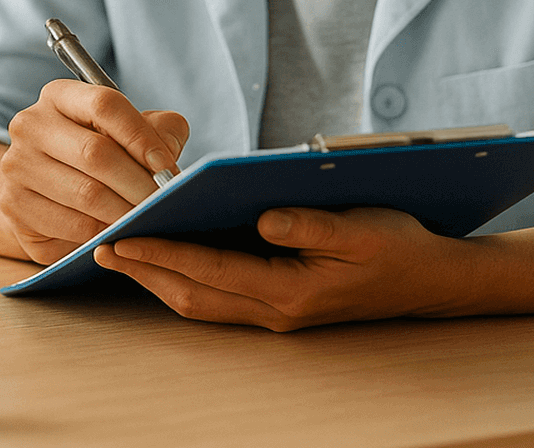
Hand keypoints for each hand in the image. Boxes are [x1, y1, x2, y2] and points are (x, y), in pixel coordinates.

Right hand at [0, 79, 187, 263]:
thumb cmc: (97, 155)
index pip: (104, 105)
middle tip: (164, 202)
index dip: (141, 136)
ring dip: (125, 212)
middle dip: (138, 182)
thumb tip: (167, 160)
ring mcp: (17, 166)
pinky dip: (104, 233)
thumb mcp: (128, 133)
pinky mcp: (15, 206)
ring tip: (148, 219)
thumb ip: (157, 132)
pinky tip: (120, 233)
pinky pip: (72, 225)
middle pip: (95, 152)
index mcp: (59, 96)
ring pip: (86, 194)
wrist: (42, 189)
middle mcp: (30, 125)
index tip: (167, 167)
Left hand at [91, 206, 476, 328]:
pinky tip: (166, 258)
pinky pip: (218, 298)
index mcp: (292, 291)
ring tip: (120, 253)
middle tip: (101, 249)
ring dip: (159, 280)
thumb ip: (310, 225)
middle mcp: (278, 311)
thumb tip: (263, 220)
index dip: (163, 254)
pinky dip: (185, 280)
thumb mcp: (361, 229)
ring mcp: (277, 314)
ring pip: (201, 303)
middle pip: (193, 296)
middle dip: (145, 272)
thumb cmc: (399, 247)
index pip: (211, 271)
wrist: (433, 281)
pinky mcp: (279, 306)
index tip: (122, 239)